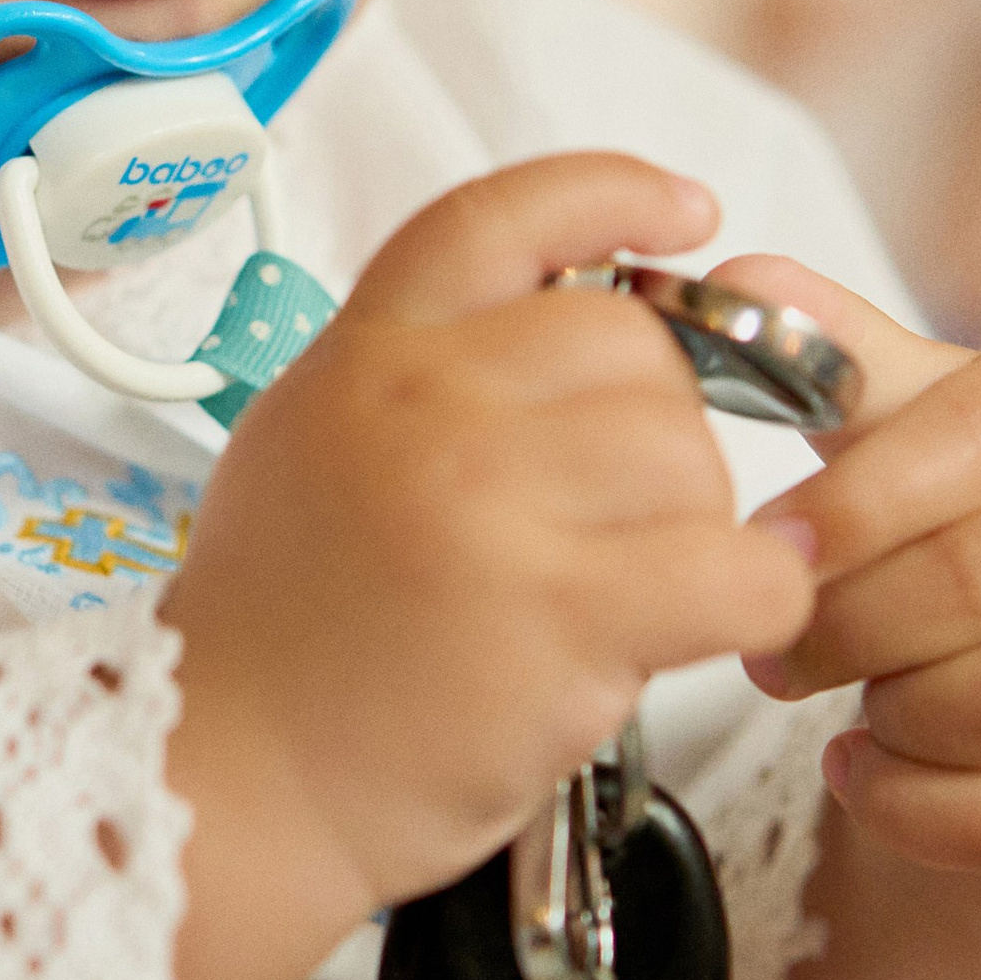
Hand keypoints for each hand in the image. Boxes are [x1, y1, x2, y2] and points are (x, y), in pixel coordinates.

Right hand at [164, 155, 816, 979]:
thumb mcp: (305, 449)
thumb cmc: (277, 643)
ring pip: (693, 457)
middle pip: (634, 348)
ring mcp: (488, 503)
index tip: (686, 212)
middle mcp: (423, 406)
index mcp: (364, 355)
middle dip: (655, 432)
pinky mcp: (558, 614)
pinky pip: (737, 568)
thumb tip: (555, 320)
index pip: (503, 217)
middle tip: (614, 522)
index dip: (611, 194)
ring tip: (623, 597)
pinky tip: (718, 625)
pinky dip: (758, 597)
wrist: (221, 785)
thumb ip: (411, 378)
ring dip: (694, 528)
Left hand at [721, 258, 980, 979]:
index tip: (764, 546)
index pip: (966, 444)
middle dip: (845, 627)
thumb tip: (733, 279)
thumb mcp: (923, 424)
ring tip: (843, 701)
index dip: (850, 504)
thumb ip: (833, 359)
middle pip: (976, 583)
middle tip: (770, 649)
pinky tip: (866, 772)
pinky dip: (918, 808)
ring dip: (891, 716)